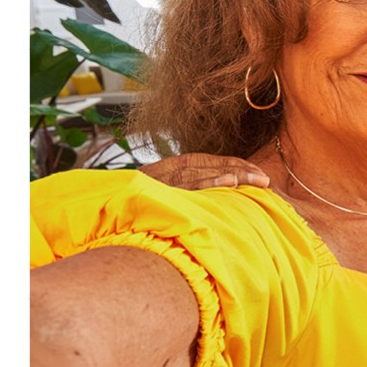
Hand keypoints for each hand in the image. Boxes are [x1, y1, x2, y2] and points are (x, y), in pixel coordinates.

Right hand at [143, 152, 272, 191]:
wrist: (100, 204)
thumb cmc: (131, 204)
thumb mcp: (159, 195)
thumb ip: (183, 192)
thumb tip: (212, 198)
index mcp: (172, 167)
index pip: (209, 162)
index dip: (234, 164)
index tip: (257, 173)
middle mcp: (168, 169)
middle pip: (210, 164)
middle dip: (240, 169)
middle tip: (266, 180)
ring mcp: (162, 179)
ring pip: (202, 173)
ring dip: (231, 173)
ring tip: (254, 178)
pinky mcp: (157, 190)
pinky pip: (187, 185)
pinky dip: (209, 181)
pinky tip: (229, 182)